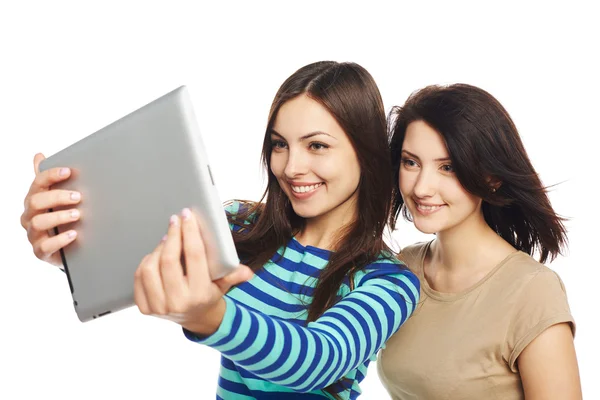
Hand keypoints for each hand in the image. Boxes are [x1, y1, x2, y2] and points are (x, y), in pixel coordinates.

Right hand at [20, 153, 81, 265]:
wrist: (68, 247)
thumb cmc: (61, 218)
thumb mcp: (57, 197)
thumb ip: (48, 180)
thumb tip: (38, 155)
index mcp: (34, 199)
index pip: (37, 183)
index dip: (51, 175)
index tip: (68, 171)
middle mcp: (29, 216)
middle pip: (36, 201)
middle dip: (57, 197)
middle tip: (78, 196)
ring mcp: (33, 234)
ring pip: (39, 223)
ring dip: (59, 217)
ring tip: (78, 215)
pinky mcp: (40, 251)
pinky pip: (45, 246)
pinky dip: (60, 240)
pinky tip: (74, 234)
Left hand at [134, 208, 252, 334]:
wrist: (195, 318)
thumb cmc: (209, 293)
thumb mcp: (224, 284)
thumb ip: (234, 275)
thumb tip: (247, 273)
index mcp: (200, 295)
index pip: (194, 256)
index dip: (190, 232)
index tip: (188, 216)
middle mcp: (178, 303)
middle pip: (169, 260)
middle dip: (173, 235)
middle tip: (176, 221)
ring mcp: (158, 307)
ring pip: (151, 267)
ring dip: (159, 248)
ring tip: (168, 239)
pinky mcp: (145, 307)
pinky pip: (140, 276)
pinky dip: (147, 260)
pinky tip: (157, 254)